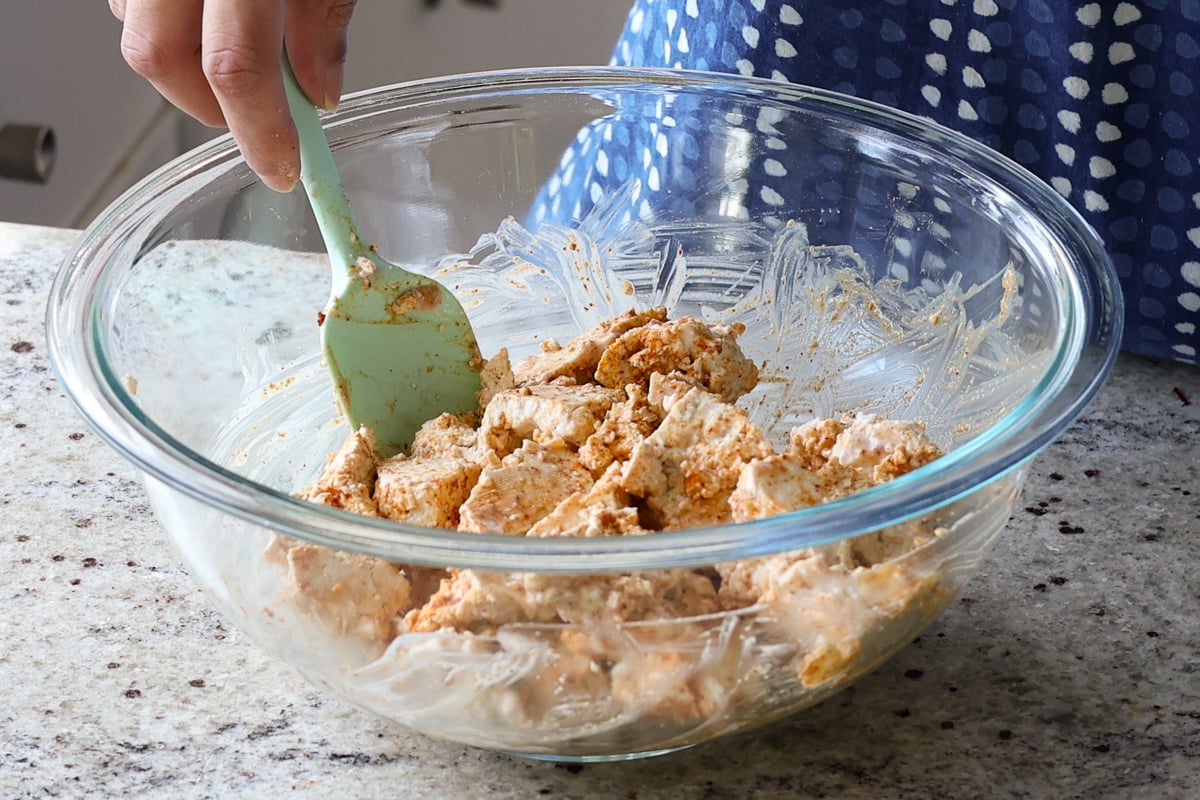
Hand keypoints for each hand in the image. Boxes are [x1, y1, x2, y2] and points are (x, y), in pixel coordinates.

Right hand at [110, 0, 357, 191]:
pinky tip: (207, 22)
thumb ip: (322, 22)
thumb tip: (319, 91)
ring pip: (137, 32)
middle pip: (160, 58)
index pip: (235, 66)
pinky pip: (132, 3)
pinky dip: (168, 28)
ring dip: (184, 66)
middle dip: (206, 106)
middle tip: (255, 118)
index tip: (283, 168)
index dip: (259, 130)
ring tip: (239, 57)